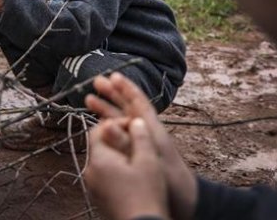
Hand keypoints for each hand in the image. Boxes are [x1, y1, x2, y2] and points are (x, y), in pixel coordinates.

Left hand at [85, 118, 169, 219]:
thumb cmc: (146, 196)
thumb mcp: (148, 161)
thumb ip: (140, 137)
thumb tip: (135, 121)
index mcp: (99, 159)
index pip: (98, 130)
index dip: (116, 123)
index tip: (133, 126)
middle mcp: (90, 172)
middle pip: (99, 145)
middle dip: (116, 138)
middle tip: (136, 140)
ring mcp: (93, 186)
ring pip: (102, 161)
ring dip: (116, 154)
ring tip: (137, 158)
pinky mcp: (98, 197)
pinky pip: (104, 176)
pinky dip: (115, 170)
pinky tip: (132, 175)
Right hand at [86, 73, 196, 219]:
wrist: (187, 200)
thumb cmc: (170, 181)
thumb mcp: (146, 159)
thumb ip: (125, 143)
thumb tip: (106, 125)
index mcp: (152, 130)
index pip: (138, 102)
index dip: (125, 88)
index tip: (112, 76)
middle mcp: (148, 133)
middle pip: (128, 107)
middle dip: (112, 94)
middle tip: (95, 82)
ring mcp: (144, 143)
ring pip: (123, 120)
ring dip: (107, 110)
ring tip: (89, 100)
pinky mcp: (140, 153)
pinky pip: (122, 133)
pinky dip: (110, 126)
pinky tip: (101, 125)